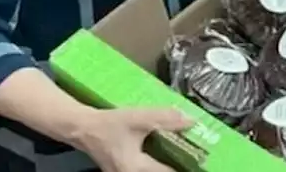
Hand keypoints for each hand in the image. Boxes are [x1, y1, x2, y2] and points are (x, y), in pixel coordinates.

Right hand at [73, 107, 190, 171]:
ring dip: (167, 166)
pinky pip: (146, 170)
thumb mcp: (138, 118)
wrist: (84, 128)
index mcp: (135, 168)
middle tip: (196, 157)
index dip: (186, 165)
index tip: (202, 160)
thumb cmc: (109, 124)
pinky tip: (168, 154)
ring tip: (185, 156)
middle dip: (178, 166)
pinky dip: (158, 165)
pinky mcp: (124, 171)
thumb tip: (191, 121)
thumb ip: (165, 119)